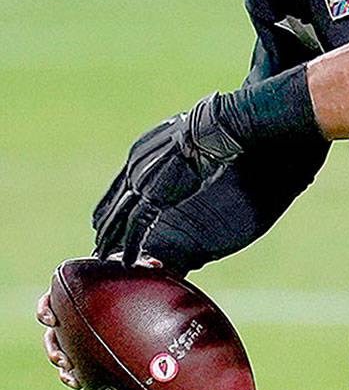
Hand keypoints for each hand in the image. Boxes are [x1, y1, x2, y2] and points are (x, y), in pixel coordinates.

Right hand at [37, 254, 162, 389]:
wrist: (120, 285)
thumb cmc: (118, 274)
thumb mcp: (126, 266)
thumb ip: (138, 264)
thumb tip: (156, 264)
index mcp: (68, 294)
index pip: (47, 302)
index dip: (45, 311)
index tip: (52, 320)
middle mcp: (67, 316)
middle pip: (50, 335)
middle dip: (53, 349)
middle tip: (62, 360)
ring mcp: (72, 333)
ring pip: (59, 352)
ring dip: (62, 366)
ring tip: (70, 376)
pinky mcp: (83, 345)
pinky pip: (74, 362)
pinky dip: (74, 374)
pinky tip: (80, 384)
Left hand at [92, 95, 242, 262]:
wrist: (208, 129)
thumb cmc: (206, 131)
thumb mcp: (184, 140)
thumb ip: (178, 152)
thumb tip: (190, 152)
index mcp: (139, 155)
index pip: (119, 187)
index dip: (112, 205)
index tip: (106, 219)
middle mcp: (133, 169)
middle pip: (113, 203)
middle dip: (106, 225)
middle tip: (100, 242)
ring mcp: (140, 183)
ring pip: (118, 218)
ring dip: (110, 239)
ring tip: (103, 256)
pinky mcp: (153, 197)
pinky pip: (136, 227)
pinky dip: (131, 246)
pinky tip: (128, 260)